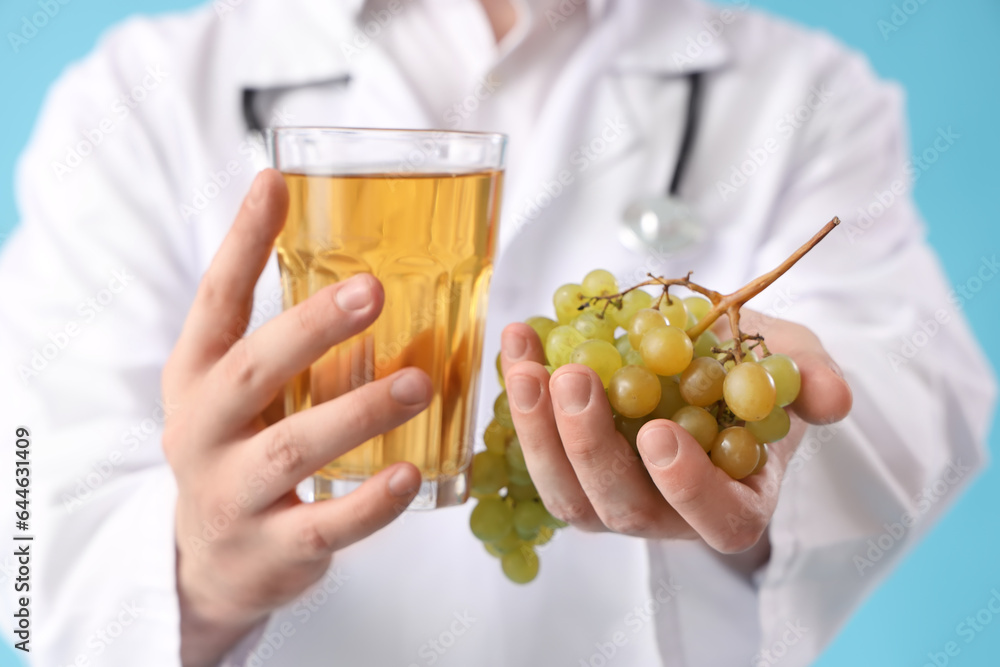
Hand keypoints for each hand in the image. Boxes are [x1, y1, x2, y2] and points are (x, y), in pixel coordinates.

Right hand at [161, 170, 431, 665]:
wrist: (209, 563)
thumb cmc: (242, 451)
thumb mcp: (242, 394)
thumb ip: (289, 345)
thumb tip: (373, 273)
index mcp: (196, 380)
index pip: (214, 301)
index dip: (241, 241)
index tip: (273, 181)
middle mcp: (201, 432)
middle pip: (251, 371)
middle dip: (312, 328)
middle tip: (374, 290)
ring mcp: (229, 494)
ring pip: (293, 448)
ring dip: (359, 413)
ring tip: (419, 383)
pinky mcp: (269, 550)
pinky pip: (325, 525)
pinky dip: (371, 503)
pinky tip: (410, 474)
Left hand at [499, 310, 851, 551]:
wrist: (703, 354)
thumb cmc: (752, 367)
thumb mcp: (790, 361)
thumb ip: (809, 379)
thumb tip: (834, 399)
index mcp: (734, 502)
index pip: (717, 521)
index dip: (689, 488)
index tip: (661, 434)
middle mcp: (667, 513)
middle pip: (623, 508)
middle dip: (592, 446)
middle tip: (575, 380)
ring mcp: (612, 496)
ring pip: (565, 492)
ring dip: (538, 429)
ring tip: (527, 364)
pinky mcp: (570, 467)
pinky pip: (538, 448)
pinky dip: (523, 397)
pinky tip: (518, 342)